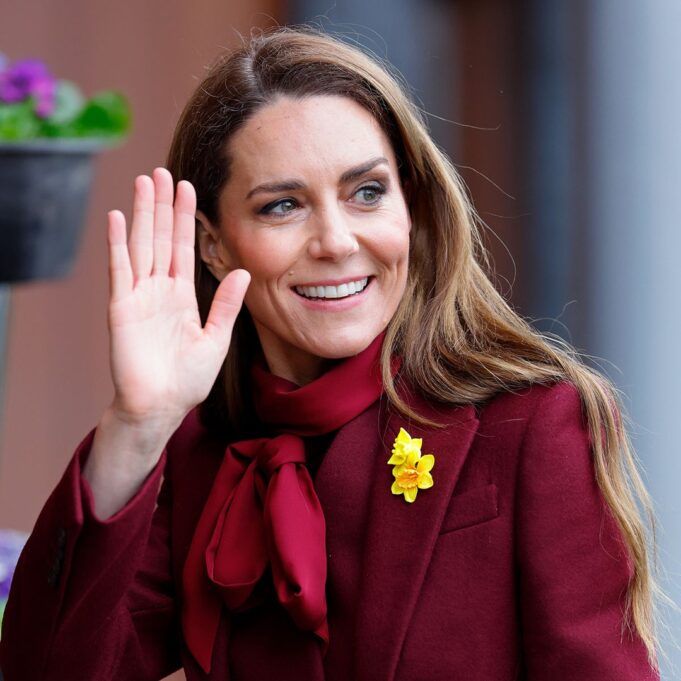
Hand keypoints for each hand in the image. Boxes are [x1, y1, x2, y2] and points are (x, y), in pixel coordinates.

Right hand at [105, 167, 248, 428]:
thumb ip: (226, 305)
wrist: (161, 407)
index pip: (184, 249)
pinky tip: (120, 217)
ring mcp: (139, 296)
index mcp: (182, 297)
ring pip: (142, 245)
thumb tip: (241, 271)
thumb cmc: (187, 379)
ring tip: (144, 182)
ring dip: (143, 213)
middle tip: (163, 171)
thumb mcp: (216, 339)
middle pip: (161, 239)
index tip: (189, 189)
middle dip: (163, 206)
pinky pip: (120, 270)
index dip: (186, 219)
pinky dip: (119, 243)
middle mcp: (159, 291)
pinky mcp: (121, 307)